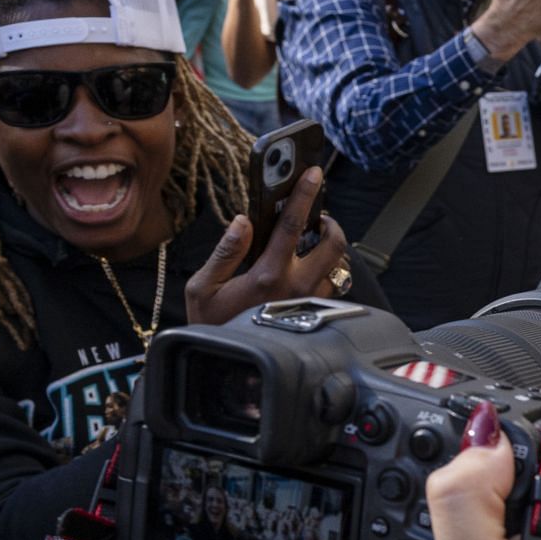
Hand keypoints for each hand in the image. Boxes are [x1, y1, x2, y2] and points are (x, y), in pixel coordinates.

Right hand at [185, 167, 349, 324]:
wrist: (226, 366)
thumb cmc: (211, 324)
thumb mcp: (203, 287)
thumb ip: (225, 250)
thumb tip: (243, 221)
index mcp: (268, 274)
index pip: (293, 225)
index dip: (304, 194)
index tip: (314, 173)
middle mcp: (296, 286)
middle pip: (333, 243)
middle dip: (330, 223)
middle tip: (318, 217)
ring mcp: (309, 301)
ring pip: (337, 266)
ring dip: (329, 249)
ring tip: (313, 242)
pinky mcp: (314, 314)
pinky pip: (331, 286)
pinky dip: (325, 271)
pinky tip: (309, 268)